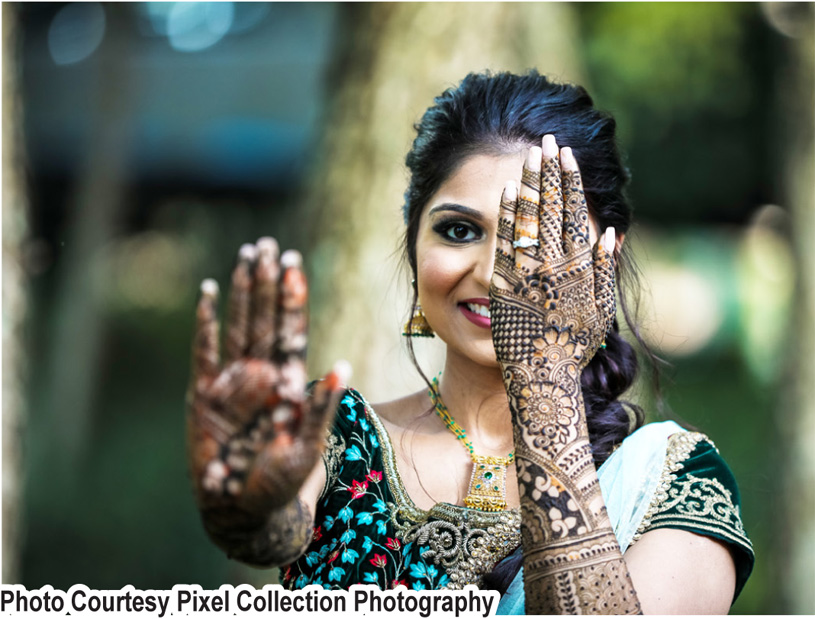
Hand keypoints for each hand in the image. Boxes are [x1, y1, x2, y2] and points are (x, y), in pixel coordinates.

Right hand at [187, 238, 345, 518]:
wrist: (244, 509)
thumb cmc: (282, 481)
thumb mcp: (308, 447)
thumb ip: (321, 408)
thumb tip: (341, 366)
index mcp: (287, 381)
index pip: (291, 329)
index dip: (292, 297)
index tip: (295, 262)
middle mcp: (261, 373)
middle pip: (265, 318)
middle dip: (268, 282)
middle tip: (269, 244)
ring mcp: (232, 382)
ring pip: (238, 326)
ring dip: (242, 292)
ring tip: (246, 256)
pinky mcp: (204, 395)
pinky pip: (205, 351)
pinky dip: (206, 323)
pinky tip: (209, 293)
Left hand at [490, 135, 616, 374]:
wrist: (541, 378)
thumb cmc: (573, 347)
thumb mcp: (600, 311)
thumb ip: (605, 270)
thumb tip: (611, 232)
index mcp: (580, 268)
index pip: (575, 213)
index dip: (570, 182)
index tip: (566, 155)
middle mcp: (554, 265)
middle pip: (551, 208)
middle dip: (549, 171)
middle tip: (546, 140)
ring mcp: (528, 273)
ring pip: (528, 219)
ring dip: (527, 184)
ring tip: (527, 155)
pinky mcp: (503, 283)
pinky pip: (505, 242)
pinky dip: (505, 216)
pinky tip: (504, 191)